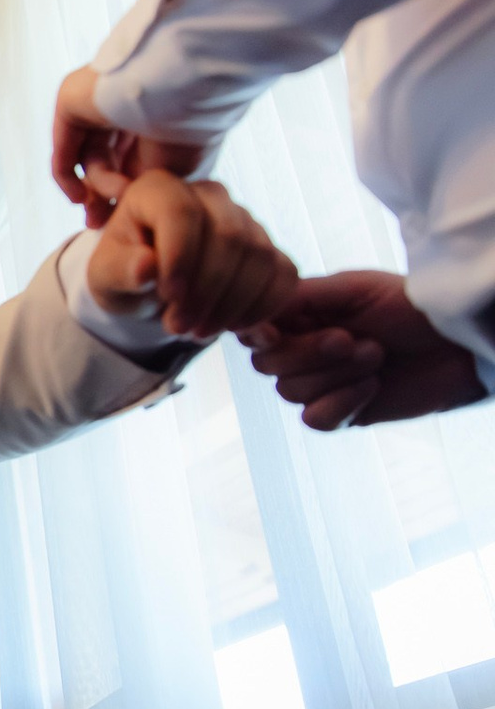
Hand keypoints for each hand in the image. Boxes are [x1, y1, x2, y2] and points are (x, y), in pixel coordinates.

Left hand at [52, 66, 212, 227]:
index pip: (130, 163)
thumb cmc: (187, 132)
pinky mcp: (72, 102)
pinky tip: (79, 199)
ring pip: (89, 160)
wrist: (179, 90)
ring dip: (102, 187)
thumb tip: (125, 221)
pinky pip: (62, 150)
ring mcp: (98, 104)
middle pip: (105, 162)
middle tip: (101, 227)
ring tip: (120, 197)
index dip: (124, 196)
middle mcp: (125, 110)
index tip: (122, 228)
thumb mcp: (170, 175)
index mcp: (153, 118)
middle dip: (102, 198)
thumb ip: (144, 195)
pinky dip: (67, 178)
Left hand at [86, 170, 296, 337]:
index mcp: (159, 189)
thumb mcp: (105, 276)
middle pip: (228, 235)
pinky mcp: (266, 247)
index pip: (181, 212)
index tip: (167, 296)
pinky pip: (283, 273)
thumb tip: (146, 266)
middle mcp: (208, 194)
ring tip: (197, 331)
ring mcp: (243, 218)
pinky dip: (263, 305)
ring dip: (232, 303)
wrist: (148, 287)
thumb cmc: (124, 272)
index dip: (180, 256)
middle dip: (206, 290)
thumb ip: (120, 270)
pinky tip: (233, 327)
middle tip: (177, 327)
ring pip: (259, 256)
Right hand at [240, 271, 486, 429]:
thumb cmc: (408, 306)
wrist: (456, 344)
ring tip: (376, 355)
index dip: (257, 335)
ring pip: (289, 392)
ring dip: (336, 374)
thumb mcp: (351, 288)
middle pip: (265, 366)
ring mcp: (318, 384)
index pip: (251, 331)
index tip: (274, 333)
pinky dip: (342, 403)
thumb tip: (253, 313)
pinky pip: (314, 419)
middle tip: (352, 339)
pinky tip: (372, 387)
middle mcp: (301, 351)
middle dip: (309, 353)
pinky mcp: (340, 413)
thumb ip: (298, 295)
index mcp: (298, 317)